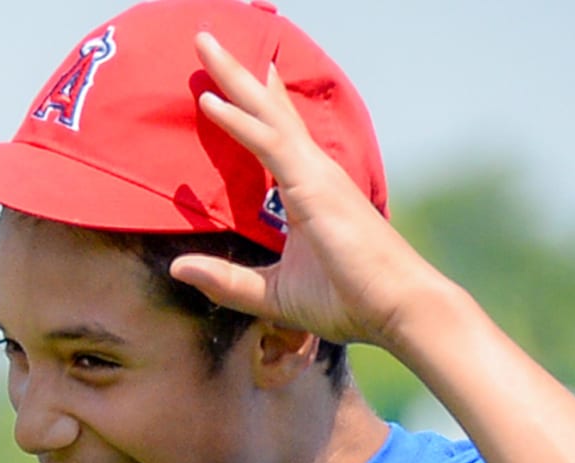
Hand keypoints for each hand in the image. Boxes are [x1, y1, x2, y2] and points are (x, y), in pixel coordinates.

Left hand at [168, 32, 448, 353]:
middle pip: (267, 110)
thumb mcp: (272, 294)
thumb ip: (227, 282)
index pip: (276, 134)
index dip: (256, 104)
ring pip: (266, 114)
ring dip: (232, 78)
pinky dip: (240, 120)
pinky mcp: (313, 188)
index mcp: (307, 191)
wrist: (396, 310)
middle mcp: (312, 173)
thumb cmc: (347, 301)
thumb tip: (177, 268)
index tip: (236, 77)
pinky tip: (212, 100)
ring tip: (203, 44)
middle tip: (206, 39)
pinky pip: (269, 144)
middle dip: (236, 75)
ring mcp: (315, 175)